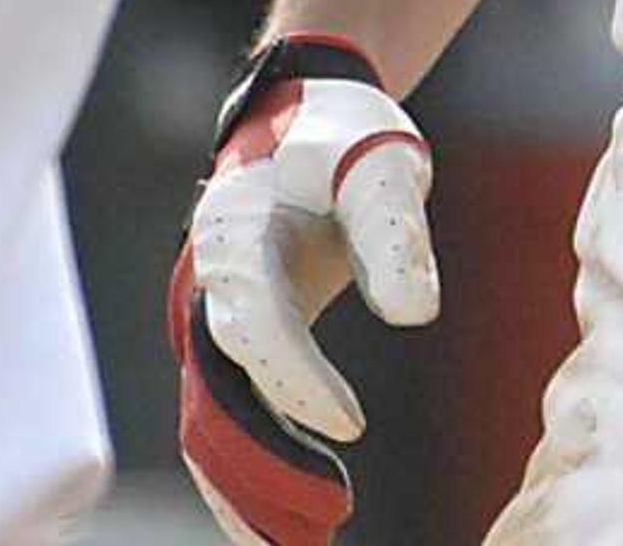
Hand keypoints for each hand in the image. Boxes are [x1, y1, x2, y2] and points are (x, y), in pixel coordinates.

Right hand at [172, 38, 438, 545]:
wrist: (308, 117)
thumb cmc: (348, 139)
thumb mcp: (385, 166)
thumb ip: (396, 235)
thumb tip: (415, 315)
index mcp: (235, 233)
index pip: (256, 325)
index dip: (297, 380)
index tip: (352, 428)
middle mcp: (207, 282)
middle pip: (215, 394)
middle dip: (258, 468)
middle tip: (321, 525)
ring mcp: (212, 315)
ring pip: (209, 423)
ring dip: (246, 490)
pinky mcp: (232, 341)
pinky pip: (226, 419)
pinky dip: (250, 472)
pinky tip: (295, 522)